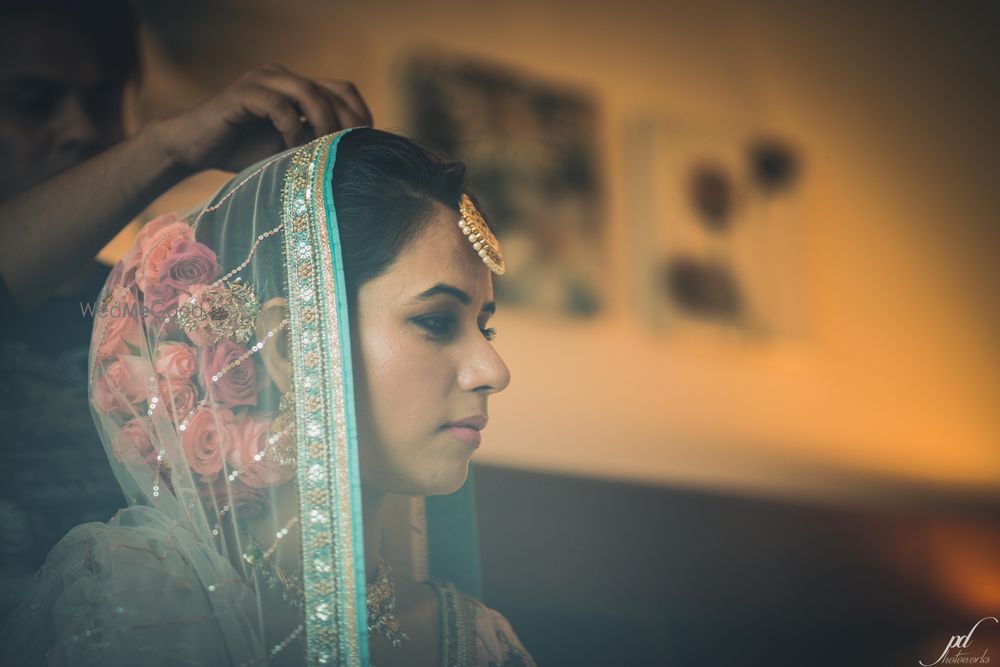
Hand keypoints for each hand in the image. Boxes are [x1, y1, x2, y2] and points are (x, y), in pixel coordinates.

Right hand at [154, 64, 371, 173]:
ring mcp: (262, 81)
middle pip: (332, 91)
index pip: (344, 91)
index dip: (360, 116)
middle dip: (345, 126)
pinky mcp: (242, 93)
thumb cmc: (242, 152)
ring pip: (309, 93)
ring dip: (322, 125)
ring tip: (320, 152)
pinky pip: (278, 105)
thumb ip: (315, 142)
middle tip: (345, 155)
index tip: (364, 146)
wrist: (194, 149)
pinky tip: (290, 148)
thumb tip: (352, 152)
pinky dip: (291, 128)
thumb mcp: (289, 148)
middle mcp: (283, 77)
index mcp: (297, 87)